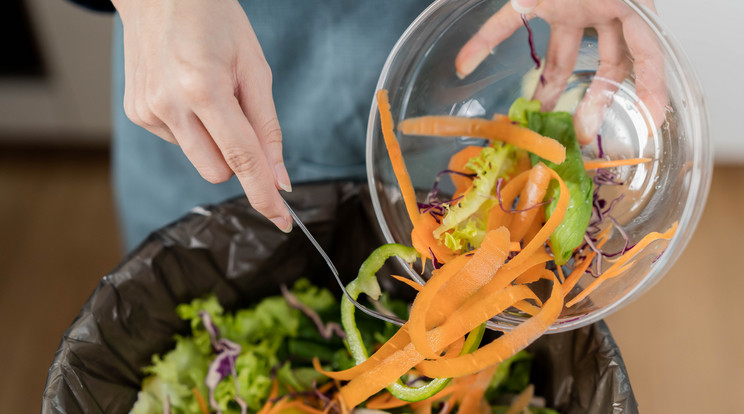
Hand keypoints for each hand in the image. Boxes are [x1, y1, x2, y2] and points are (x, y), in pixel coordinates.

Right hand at [112, 0, 292, 231]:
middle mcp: (169, 104)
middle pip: (218, 171)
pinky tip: (187, 93)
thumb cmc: (214, 20)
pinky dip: (193, 127)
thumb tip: (280, 178)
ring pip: (199, 160)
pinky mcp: (136, 112)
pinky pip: (179, 142)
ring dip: (215, 142)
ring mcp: (147, 110)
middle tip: (241, 116)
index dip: (264, 194)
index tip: (282, 220)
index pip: (242, 159)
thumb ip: (268, 127)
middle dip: (239, 158)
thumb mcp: (254, 67)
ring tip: (210, 95)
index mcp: (203, 88)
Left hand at [455, 0, 666, 144]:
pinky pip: (505, 22)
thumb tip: (641, 52)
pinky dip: (482, 42)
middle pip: (605, 62)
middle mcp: (599, 5)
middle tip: (585, 130)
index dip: (650, 87)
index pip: (645, 52)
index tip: (651, 119)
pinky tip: (464, 64)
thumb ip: (632, 18)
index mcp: (626, 0)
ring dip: (548, 84)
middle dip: (596, 98)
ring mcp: (566, 3)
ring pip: (559, 54)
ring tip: (536, 112)